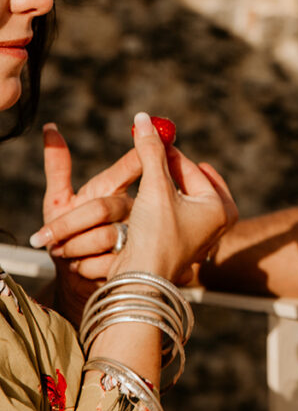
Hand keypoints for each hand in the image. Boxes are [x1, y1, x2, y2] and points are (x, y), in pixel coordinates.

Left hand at [31, 124, 141, 322]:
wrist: (75, 281)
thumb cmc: (67, 237)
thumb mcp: (59, 202)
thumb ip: (57, 167)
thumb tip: (49, 129)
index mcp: (116, 191)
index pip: (132, 166)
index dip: (137, 156)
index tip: (132, 155)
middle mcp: (133, 211)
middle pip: (103, 207)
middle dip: (68, 225)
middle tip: (46, 240)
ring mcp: (137, 237)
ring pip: (104, 236)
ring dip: (74, 248)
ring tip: (61, 254)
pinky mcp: (134, 265)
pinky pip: (105, 262)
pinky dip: (84, 267)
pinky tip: (78, 268)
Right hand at [107, 112, 237, 282]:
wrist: (140, 284)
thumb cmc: (154, 237)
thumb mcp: (155, 188)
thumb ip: (151, 152)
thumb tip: (144, 119)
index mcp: (221, 207)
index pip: (192, 168)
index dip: (168, 153)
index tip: (150, 136)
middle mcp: (217, 222)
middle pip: (191, 181)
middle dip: (170, 168)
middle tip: (153, 151)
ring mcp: (202, 236)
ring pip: (182, 198)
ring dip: (163, 186)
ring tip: (146, 177)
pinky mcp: (184, 245)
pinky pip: (175, 213)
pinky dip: (161, 204)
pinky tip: (144, 204)